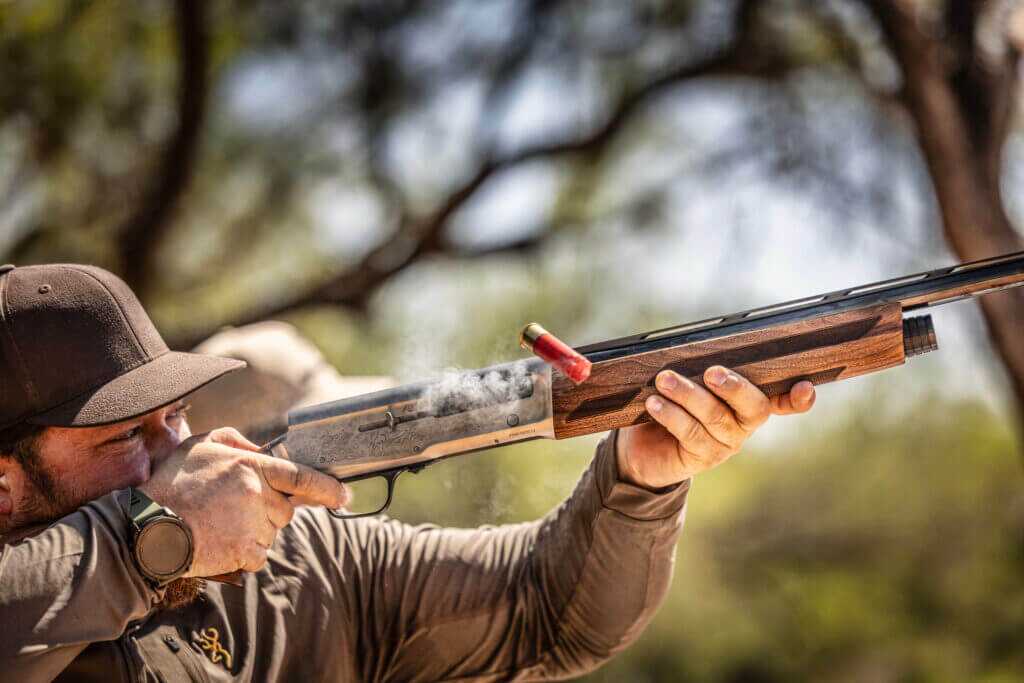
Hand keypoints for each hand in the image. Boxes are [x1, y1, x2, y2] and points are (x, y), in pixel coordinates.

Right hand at [139, 427, 347, 577]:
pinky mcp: (244, 552)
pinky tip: (218, 541)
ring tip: (219, 524)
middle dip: (268, 511)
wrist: (144, 527)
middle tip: (232, 509)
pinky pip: (258, 555)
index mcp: (250, 465)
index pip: (302, 476)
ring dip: (254, 531)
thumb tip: (264, 449)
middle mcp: (257, 493)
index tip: (345, 495)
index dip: (328, 488)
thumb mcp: (201, 445)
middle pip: (285, 510)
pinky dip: (244, 553)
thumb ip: (237, 441)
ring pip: (272, 532)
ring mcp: (252, 525)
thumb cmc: (171, 484)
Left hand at [616, 366, 815, 489]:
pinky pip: (689, 433)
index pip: (782, 399)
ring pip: (714, 416)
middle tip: (711, 372)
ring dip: (687, 394)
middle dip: (734, 387)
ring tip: (664, 380)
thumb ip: (700, 365)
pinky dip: (670, 414)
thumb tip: (694, 343)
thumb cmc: (672, 401)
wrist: (645, 445)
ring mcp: (725, 443)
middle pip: (753, 407)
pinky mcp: (702, 458)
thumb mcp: (688, 380)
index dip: (797, 398)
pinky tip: (655, 402)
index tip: (805, 387)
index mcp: (748, 401)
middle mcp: (744, 424)